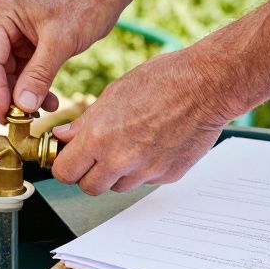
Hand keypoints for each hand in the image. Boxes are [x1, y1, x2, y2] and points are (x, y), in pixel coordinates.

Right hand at [0, 0, 125, 119]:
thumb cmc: (86, 4)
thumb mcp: (61, 43)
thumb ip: (39, 75)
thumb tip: (22, 106)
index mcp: (4, 14)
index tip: (6, 117)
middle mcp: (5, 23)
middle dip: (10, 96)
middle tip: (21, 122)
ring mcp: (18, 33)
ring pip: (13, 74)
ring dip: (25, 95)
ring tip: (40, 113)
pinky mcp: (32, 42)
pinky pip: (28, 71)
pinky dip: (36, 88)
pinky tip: (50, 102)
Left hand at [51, 46, 237, 194]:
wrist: (205, 86)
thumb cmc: (162, 81)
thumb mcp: (113, 94)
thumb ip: (85, 123)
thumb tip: (64, 137)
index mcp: (100, 137)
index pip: (65, 172)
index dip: (66, 165)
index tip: (69, 158)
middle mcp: (120, 160)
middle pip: (89, 187)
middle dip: (89, 174)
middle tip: (96, 156)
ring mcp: (146, 172)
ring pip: (117, 187)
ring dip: (117, 173)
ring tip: (129, 144)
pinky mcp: (167, 176)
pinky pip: (145, 181)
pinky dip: (143, 169)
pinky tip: (153, 144)